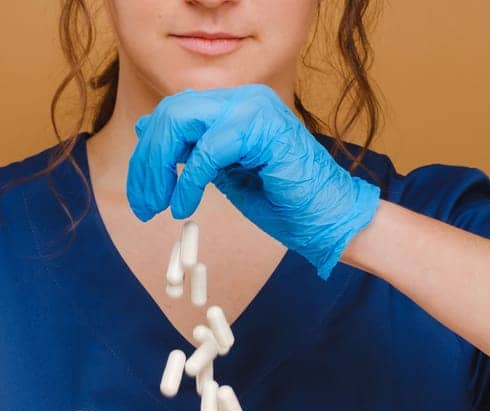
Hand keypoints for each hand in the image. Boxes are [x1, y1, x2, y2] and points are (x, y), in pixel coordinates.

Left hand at [126, 84, 380, 278]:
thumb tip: (147, 130)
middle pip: (172, 113)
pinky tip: (183, 206)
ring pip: (181, 123)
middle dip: (148, 160)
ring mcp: (256, 108)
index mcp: (240, 104)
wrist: (331, 220)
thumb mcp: (228, 173)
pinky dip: (189, 182)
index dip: (151, 150)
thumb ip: (195, 151)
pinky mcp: (261, 129)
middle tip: (143, 202)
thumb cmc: (288, 202)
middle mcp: (247, 97)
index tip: (144, 191)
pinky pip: (207, 151)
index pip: (177, 112)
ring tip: (158, 205)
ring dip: (160, 168)